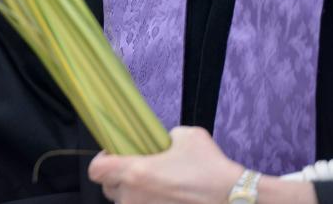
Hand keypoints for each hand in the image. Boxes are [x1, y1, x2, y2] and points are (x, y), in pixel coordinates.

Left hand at [88, 127, 255, 203]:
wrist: (236, 197)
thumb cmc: (211, 168)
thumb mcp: (186, 136)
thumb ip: (163, 135)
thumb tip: (160, 140)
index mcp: (136, 172)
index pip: (96, 171)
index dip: (102, 161)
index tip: (115, 155)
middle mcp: (135, 197)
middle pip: (109, 189)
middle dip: (118, 179)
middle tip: (136, 170)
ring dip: (134, 195)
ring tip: (154, 186)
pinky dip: (150, 203)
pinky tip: (166, 196)